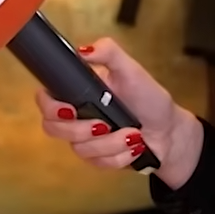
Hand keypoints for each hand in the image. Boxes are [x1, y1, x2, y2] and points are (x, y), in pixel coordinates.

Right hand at [35, 38, 205, 188]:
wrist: (169, 131)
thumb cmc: (150, 99)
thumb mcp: (132, 70)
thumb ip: (109, 52)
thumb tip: (83, 50)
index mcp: (79, 91)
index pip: (45, 99)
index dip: (50, 107)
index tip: (71, 109)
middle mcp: (77, 116)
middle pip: (53, 128)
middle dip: (81, 130)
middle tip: (105, 125)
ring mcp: (85, 139)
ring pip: (79, 149)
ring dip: (110, 144)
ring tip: (133, 134)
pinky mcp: (97, 158)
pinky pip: (97, 163)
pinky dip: (119, 156)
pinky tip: (134, 147)